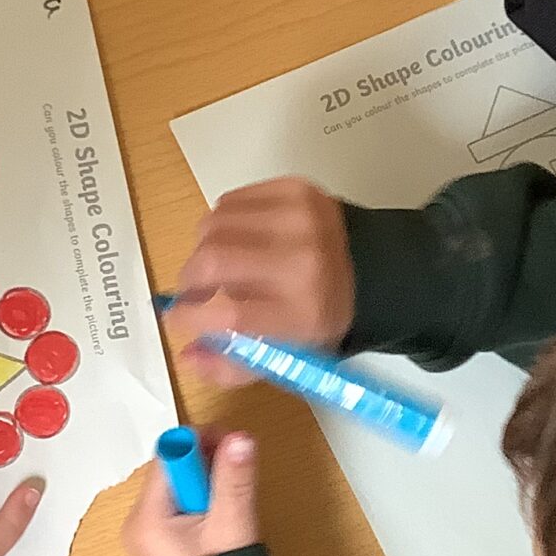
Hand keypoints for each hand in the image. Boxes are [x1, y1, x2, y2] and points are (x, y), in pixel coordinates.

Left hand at [120, 432, 259, 555]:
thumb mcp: (232, 527)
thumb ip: (235, 480)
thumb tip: (240, 438)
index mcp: (146, 520)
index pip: (167, 460)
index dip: (198, 444)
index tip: (230, 441)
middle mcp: (138, 525)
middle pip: (172, 472)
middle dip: (206, 463)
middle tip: (239, 463)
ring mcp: (149, 537)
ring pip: (179, 489)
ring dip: (209, 482)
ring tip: (236, 493)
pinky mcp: (163, 546)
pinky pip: (180, 509)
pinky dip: (203, 502)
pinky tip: (224, 512)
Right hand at [166, 179, 351, 390]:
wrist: (378, 269)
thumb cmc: (325, 316)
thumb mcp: (289, 356)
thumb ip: (233, 365)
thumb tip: (186, 356)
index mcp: (302, 312)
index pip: (227, 314)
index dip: (190, 316)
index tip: (177, 318)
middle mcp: (300, 260)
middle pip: (213, 261)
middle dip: (189, 279)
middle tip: (192, 291)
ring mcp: (297, 217)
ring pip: (213, 224)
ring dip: (203, 248)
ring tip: (219, 265)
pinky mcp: (294, 189)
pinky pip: (230, 201)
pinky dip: (223, 222)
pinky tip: (238, 239)